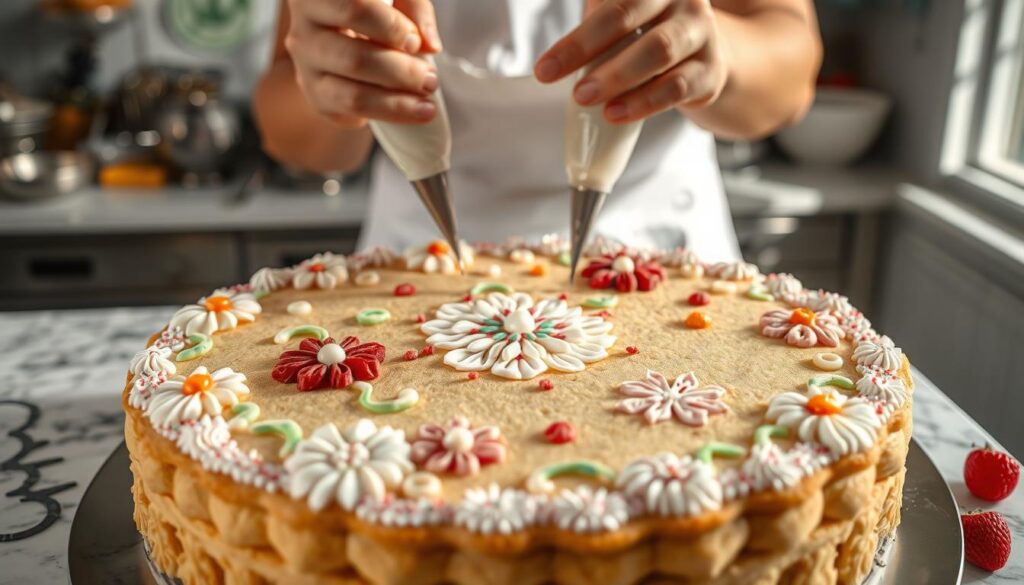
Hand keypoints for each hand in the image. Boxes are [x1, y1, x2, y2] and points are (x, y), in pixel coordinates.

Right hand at [284, 0, 441, 126]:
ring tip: (427, 106)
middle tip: (431, 80)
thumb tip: (429, 45)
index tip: (416, 42)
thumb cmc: (373, 6)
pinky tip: (410, 112)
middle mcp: (302, 30)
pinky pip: (349, 113)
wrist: (344, 31)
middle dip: (401, 73)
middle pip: (354, 59)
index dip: (390, 28)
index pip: (353, 8)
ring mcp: (304, 66)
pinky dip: (385, 114)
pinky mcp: (314, 94)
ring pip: (351, 94)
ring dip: (396, 103)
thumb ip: (414, 8)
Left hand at [534, 0, 727, 123]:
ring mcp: (700, 32)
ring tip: (583, 97)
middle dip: (583, 47)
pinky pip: (676, 86)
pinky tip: (615, 113)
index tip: (543, 68)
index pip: (610, 3)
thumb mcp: (620, 15)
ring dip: (615, 76)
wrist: (704, 56)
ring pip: (657, 51)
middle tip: (550, 76)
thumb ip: (593, 20)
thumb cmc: (648, 32)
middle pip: (626, 15)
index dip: (574, 37)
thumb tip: (549, 56)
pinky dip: (643, 103)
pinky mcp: (710, 70)